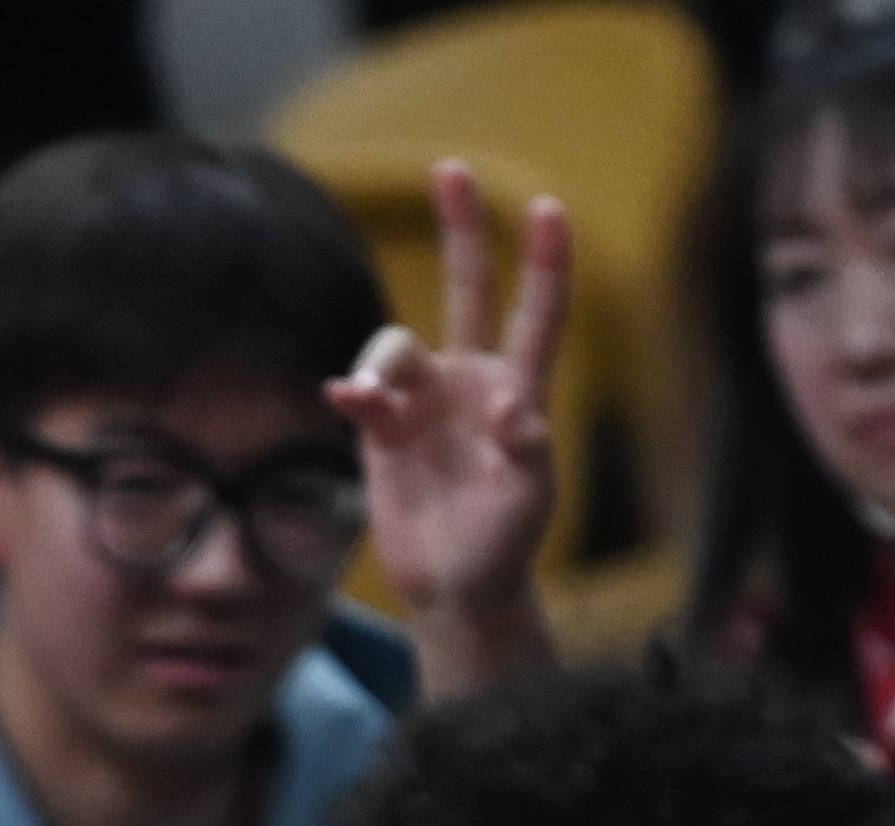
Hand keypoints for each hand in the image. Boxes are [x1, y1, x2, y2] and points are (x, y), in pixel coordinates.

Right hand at [333, 158, 565, 685]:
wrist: (455, 588)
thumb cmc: (504, 545)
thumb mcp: (529, 502)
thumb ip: (527, 451)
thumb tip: (508, 405)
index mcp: (518, 391)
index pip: (537, 317)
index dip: (544, 264)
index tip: (548, 207)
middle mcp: (470, 381)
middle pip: (468, 288)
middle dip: (461, 229)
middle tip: (451, 169)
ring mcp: (424, 401)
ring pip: (396, 346)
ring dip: (380, 366)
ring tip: (368, 404)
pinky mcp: (383, 428)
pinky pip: (362, 391)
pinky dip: (355, 391)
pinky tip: (347, 404)